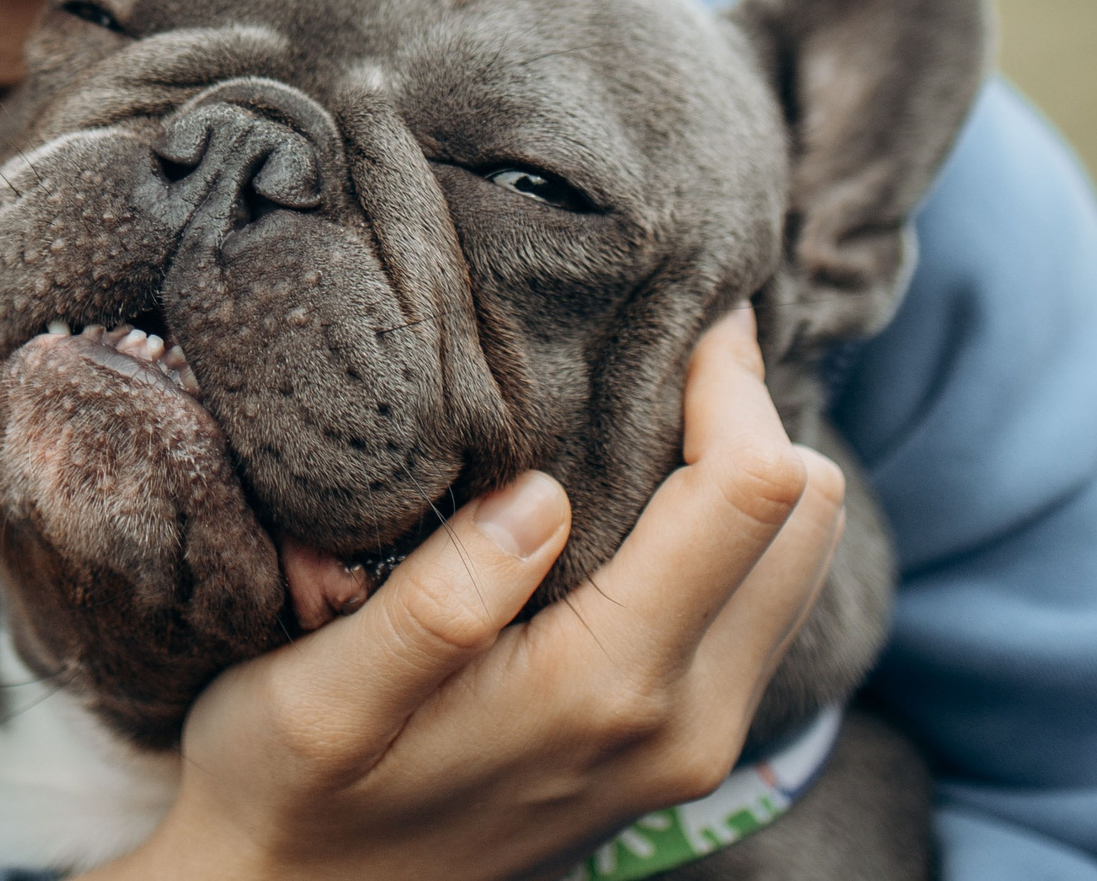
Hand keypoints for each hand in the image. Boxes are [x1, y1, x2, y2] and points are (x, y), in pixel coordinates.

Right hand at [76, 304, 847, 880]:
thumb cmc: (287, 789)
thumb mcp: (320, 699)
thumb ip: (434, 608)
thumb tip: (539, 496)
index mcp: (609, 688)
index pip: (751, 494)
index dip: (730, 380)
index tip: (678, 307)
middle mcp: (685, 721)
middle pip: (809, 516)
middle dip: (752, 409)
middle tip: (663, 335)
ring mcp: (694, 740)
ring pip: (799, 558)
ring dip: (750, 463)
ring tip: (651, 393)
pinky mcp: (680, 744)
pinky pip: (761, 603)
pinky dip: (733, 524)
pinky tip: (644, 482)